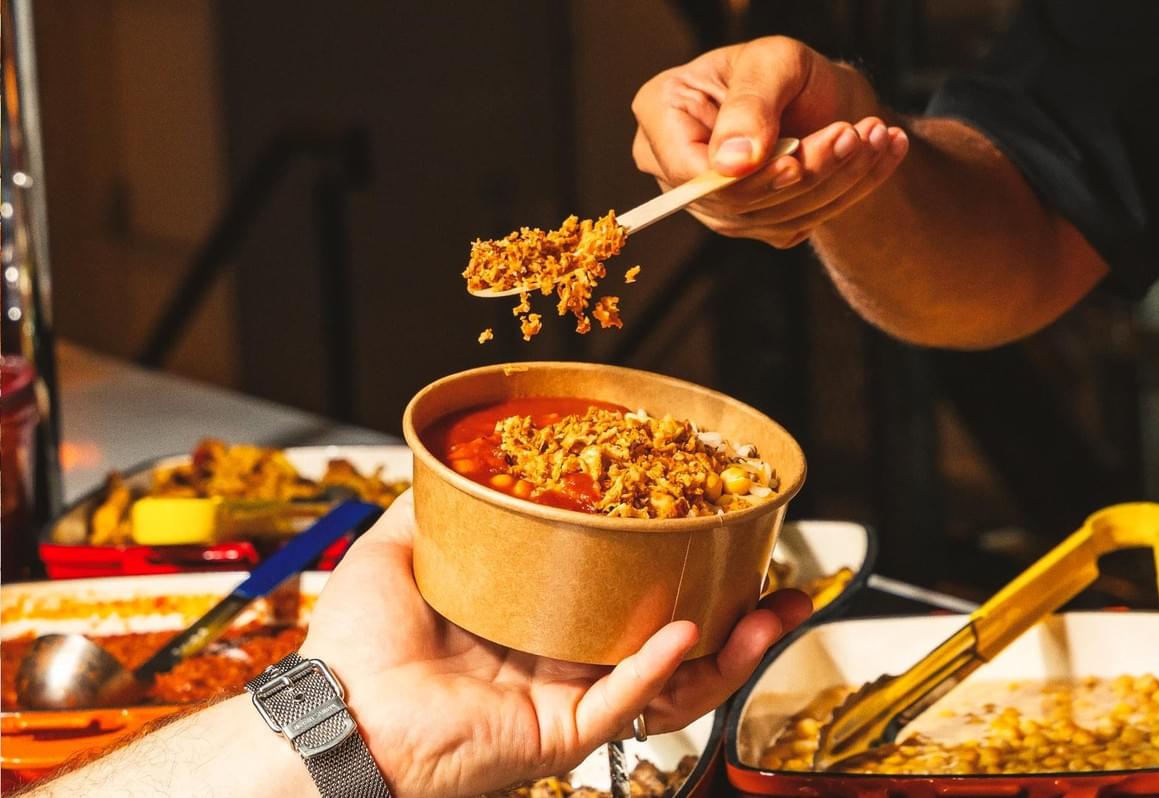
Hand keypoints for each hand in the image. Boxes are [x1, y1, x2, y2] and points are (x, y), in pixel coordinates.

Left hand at [302, 491, 810, 796]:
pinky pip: (625, 702)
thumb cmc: (359, 641)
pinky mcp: (562, 732)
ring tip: (767, 613)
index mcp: (534, 617)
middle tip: (777, 584)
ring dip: (725, 648)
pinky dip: (660, 668)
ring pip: (668, 679)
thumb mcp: (399, 547)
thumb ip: (439, 506)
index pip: (621, 591)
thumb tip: (458, 461)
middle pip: (665, 636)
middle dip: (731, 615)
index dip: (670, 564)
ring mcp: (567, 696)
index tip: (707, 529)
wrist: (336, 712)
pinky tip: (687, 631)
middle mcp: (560, 656)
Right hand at [631, 35, 908, 247]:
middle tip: (854, 133)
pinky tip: (878, 155)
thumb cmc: (783, 68)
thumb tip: (733, 164)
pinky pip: (797, 224)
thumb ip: (749, 106)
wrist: (817, 94)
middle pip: (734, 200)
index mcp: (662, 117)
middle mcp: (677, 169)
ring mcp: (714, 204)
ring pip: (771, 217)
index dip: (742, 178)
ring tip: (876, 135)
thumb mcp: (771, 63)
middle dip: (803, 172)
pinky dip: (845, 193)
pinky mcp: (754, 223)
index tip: (795, 161)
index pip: (689, 171)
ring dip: (834, 180)